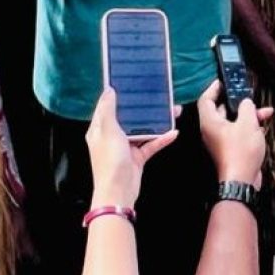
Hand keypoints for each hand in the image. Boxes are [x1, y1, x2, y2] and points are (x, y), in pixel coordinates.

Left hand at [86, 88, 177, 208]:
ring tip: (173, 111)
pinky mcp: (138, 157)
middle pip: (130, 117)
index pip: (108, 107)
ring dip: (158, 120)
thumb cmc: (110, 160)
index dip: (118, 95)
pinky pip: (151, 144)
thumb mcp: (108, 131)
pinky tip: (174, 132)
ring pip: (144, 128)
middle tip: (159, 95)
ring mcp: (126, 147)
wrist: (118, 193)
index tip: (131, 82)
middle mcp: (113, 136)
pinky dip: (162, 138)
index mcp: (101, 129)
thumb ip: (108, 110)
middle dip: (145, 107)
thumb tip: (109, 90)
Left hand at [197, 80, 271, 186]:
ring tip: (264, 111)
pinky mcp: (230, 149)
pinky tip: (263, 124)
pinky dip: (249, 126)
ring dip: (248, 114)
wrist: (242, 181)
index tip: (223, 81)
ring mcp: (221, 141)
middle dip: (238, 102)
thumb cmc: (241, 150)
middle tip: (248, 95)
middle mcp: (212, 131)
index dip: (214, 88)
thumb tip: (246, 103)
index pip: (206, 100)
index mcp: (210, 122)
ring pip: (233, 121)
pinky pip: (238, 132)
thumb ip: (247, 107)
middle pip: (221, 109)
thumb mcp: (248, 122)